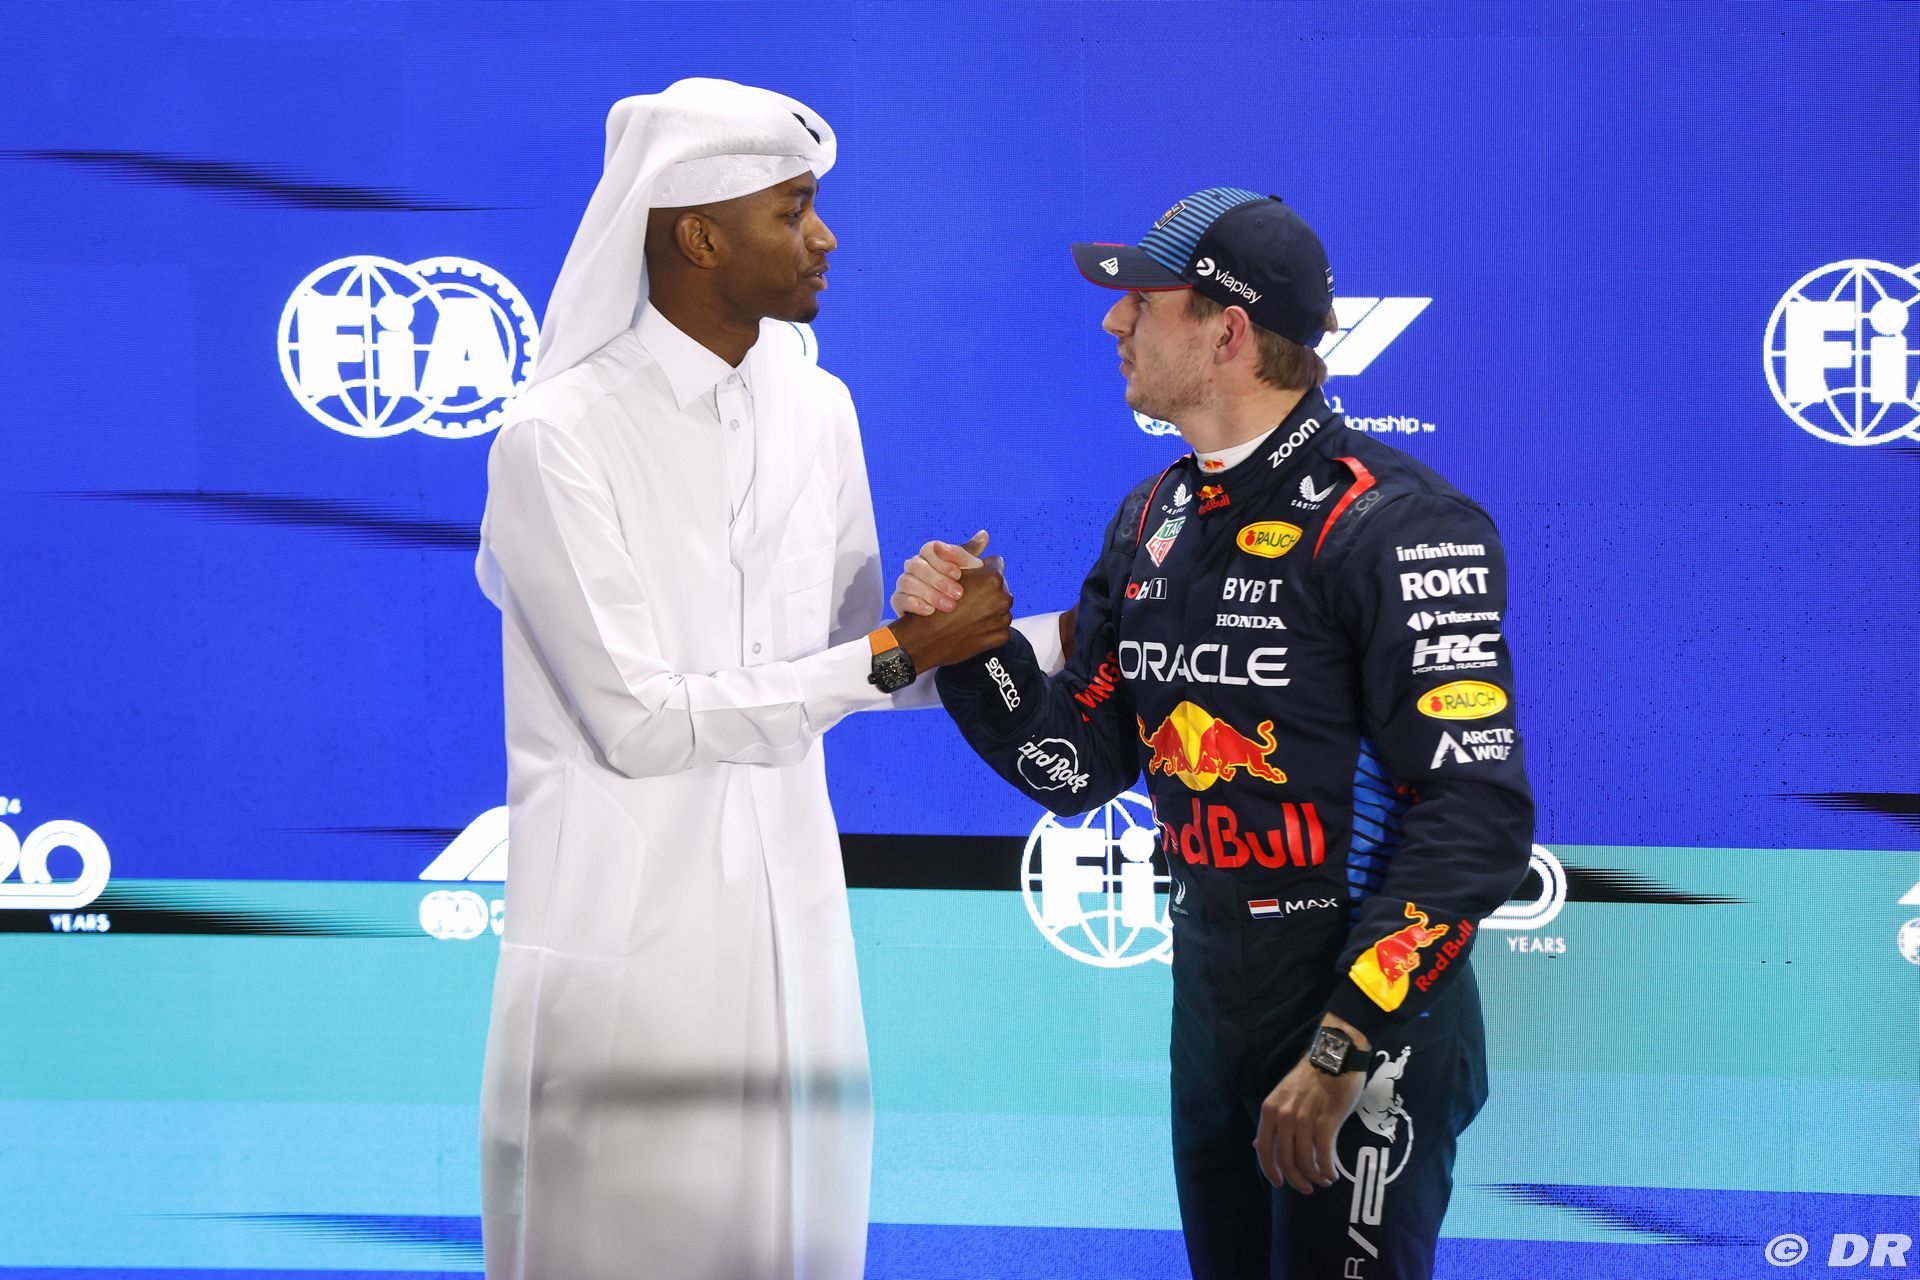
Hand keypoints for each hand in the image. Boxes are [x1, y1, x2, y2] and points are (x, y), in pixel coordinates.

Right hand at [889, 557, 1011, 669]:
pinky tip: (968, 627)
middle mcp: (1003, 597)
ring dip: (983, 609)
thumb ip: (967, 552)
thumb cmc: (931, 599)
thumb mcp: (948, 570)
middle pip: (999, 586)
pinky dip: (985, 627)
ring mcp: (1002, 619)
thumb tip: (984, 534)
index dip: (979, 569)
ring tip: (965, 613)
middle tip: (964, 596)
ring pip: (999, 607)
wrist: (924, 641)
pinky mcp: (999, 637)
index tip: (966, 576)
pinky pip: (998, 628)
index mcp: (992, 578)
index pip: (995, 563)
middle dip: (982, 590)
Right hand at [892, 531, 987, 615]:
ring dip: (930, 594)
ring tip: (949, 606)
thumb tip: (984, 535)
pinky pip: (900, 599)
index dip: (942, 561)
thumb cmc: (958, 586)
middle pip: (917, 565)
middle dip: (939, 580)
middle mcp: (913, 566)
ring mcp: (903, 582)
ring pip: (907, 582)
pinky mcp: (898, 601)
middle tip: (958, 594)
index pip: (929, 549)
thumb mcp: (967, 570)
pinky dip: (915, 604)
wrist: (947, 615)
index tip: (958, 574)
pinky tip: (930, 611)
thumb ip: (971, 553)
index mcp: (928, 554)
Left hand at [1254, 1049, 1366, 1194]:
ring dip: (1314, 1178)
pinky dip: (1328, 1171)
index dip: (1270, 1171)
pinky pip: (1325, 1156)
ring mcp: (1304, 1120)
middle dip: (1295, 1180)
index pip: (1263, 1149)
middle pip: (1285, 1160)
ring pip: (1305, 1162)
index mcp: (1270, 1110)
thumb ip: (1272, 1123)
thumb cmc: (1310, 1078)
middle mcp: (1284, 1117)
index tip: (1280, 1184)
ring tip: (1323, 1181)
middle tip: (1306, 1189)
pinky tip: (1333, 1175)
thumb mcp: (1283, 1097)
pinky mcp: (1326, 1122)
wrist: (1334, 1057)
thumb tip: (1257, 1144)